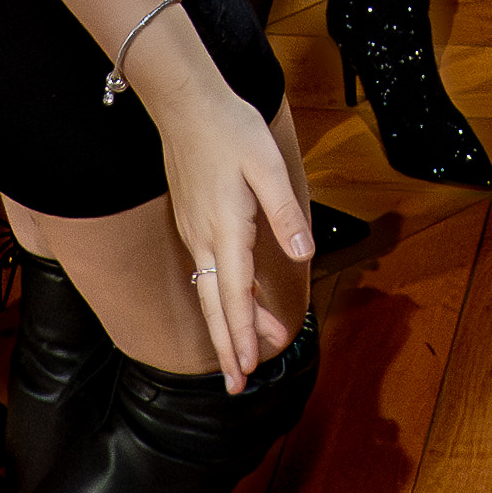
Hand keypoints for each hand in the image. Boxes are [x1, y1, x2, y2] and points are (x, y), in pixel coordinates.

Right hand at [145, 44, 313, 382]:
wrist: (186, 105)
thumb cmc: (230, 131)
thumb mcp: (268, 167)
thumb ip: (286, 212)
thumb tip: (305, 253)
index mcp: (226, 230)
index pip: (234, 296)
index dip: (241, 336)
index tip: (247, 371)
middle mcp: (205, 239)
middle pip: (215, 306)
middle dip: (226, 348)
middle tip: (235, 387)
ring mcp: (195, 232)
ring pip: (210, 291)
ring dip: (227, 324)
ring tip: (245, 353)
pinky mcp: (193, 222)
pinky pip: (208, 271)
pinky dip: (223, 295)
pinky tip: (239, 299)